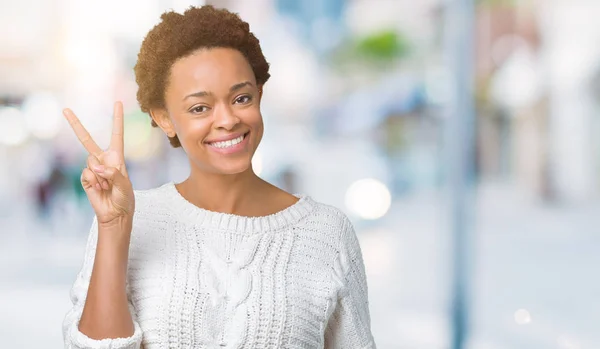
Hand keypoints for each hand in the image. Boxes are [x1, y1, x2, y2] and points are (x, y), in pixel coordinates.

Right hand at [63, 102, 133, 225]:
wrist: (115, 214)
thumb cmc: (125, 198)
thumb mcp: (125, 185)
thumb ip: (113, 174)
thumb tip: (95, 167)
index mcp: (117, 157)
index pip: (116, 134)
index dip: (117, 119)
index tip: (118, 102)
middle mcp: (103, 160)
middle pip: (86, 140)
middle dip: (75, 125)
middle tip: (65, 110)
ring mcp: (92, 168)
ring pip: (90, 162)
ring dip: (100, 176)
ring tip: (107, 186)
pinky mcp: (85, 178)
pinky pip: (86, 174)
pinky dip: (93, 182)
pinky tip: (99, 189)